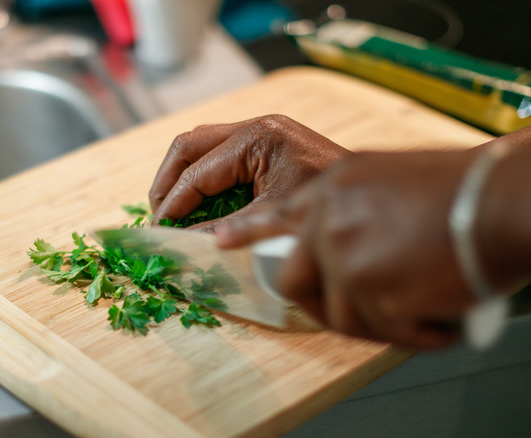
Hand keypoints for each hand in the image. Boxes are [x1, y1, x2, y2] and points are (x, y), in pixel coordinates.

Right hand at [149, 115, 348, 230]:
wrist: (372, 199)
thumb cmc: (326, 207)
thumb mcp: (271, 218)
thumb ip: (225, 229)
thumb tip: (184, 244)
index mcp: (257, 138)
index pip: (198, 171)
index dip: (173, 203)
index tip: (159, 230)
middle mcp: (256, 126)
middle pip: (189, 145)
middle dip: (168, 181)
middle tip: (159, 216)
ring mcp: (261, 130)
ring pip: (200, 144)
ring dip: (181, 175)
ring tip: (172, 208)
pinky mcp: (265, 141)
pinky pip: (218, 151)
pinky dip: (202, 174)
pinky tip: (200, 200)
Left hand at [216, 149, 493, 349]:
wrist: (504, 200)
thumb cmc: (464, 187)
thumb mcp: (391, 175)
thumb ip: (354, 203)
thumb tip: (341, 234)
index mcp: (333, 187)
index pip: (275, 214)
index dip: (248, 232)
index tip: (223, 243)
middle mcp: (328, 221)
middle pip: (293, 279)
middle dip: (316, 300)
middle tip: (348, 306)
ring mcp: (345, 258)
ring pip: (339, 314)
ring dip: (376, 319)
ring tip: (416, 307)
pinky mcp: (369, 294)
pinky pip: (378, 332)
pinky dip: (410, 332)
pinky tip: (436, 319)